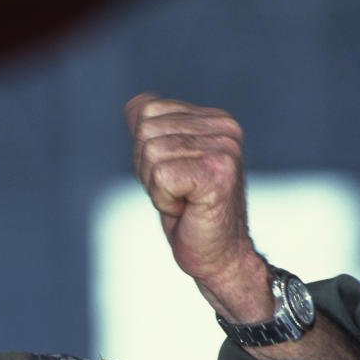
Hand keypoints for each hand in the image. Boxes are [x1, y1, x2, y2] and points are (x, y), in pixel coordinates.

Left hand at [125, 93, 268, 320]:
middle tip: (177, 192)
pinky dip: (163, 199)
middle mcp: (225, 127)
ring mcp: (225, 149)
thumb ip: (152, 131)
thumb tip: (134, 104)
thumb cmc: (190, 212)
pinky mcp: (218, 173)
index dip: (145, 150)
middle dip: (147, 169)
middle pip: (145, 131)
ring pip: (150, 153)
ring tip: (184, 200)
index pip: (147, 111)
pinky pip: (160, 176)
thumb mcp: (165, 163)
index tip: (173, 176)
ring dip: (157, 187)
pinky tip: (187, 209)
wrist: (218, 255)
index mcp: (215, 119)